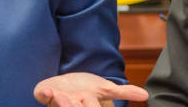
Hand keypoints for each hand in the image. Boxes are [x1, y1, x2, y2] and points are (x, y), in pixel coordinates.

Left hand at [33, 72, 147, 106]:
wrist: (65, 83)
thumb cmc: (87, 88)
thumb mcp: (107, 89)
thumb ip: (125, 92)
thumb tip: (145, 95)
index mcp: (89, 105)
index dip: (91, 106)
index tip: (92, 102)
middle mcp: (74, 105)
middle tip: (82, 101)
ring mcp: (59, 101)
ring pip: (62, 105)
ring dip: (62, 104)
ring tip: (60, 96)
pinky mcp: (46, 92)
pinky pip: (42, 94)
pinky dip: (44, 94)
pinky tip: (48, 92)